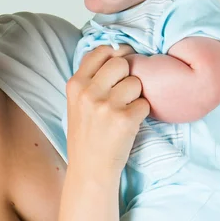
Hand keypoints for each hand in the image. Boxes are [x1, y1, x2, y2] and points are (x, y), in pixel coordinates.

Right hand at [66, 46, 149, 179]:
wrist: (90, 168)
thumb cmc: (86, 134)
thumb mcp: (76, 102)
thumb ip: (90, 79)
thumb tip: (117, 52)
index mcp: (75, 84)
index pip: (100, 52)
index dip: (116, 54)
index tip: (122, 62)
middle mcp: (88, 92)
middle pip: (121, 63)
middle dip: (127, 75)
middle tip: (123, 92)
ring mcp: (106, 105)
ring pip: (135, 82)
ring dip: (136, 95)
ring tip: (124, 110)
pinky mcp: (125, 119)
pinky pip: (144, 103)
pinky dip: (141, 112)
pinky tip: (130, 123)